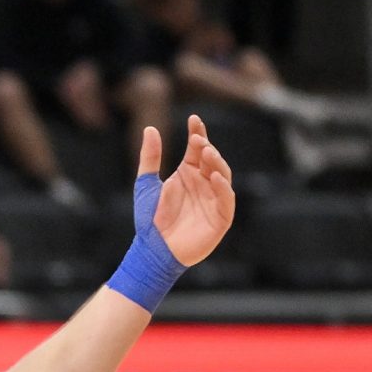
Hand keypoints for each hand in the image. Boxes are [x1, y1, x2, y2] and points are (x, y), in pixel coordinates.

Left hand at [147, 113, 235, 266]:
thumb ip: (150, 158)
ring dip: (216, 163)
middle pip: (212, 160)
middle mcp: (203, 184)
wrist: (152, 251)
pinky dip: (223, 188)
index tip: (194, 119)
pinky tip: (214, 177)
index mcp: (188, 174)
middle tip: (198, 140)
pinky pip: (226, 200)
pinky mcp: (220, 218)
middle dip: (207, 148)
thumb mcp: (146, 185)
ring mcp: (213, 200)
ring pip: (223, 176)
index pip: (197, 149)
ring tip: (207, 153)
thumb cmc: (150, 221)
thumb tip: (151, 128)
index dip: (198, 133)